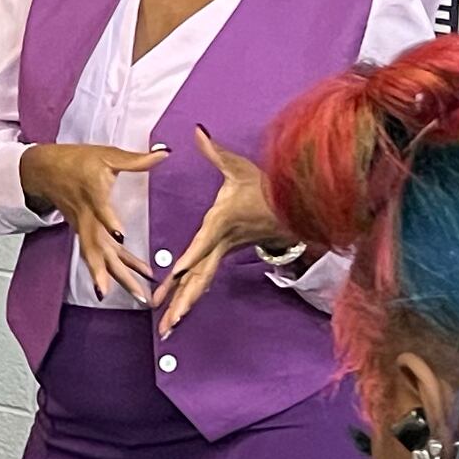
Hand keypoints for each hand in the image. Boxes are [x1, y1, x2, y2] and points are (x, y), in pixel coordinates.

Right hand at [17, 141, 168, 305]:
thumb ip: (136, 159)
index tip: (120, 235)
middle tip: (134, 290)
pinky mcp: (88, 233)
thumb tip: (165, 153)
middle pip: (96, 248)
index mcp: (91, 194)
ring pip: (99, 258)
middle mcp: (87, 217)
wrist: (43, 171)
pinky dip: (121, 268)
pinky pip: (103, 255)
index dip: (108, 222)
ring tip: (138, 296)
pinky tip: (138, 280)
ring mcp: (85, 228)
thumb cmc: (74, 161)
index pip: (99, 210)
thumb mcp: (107, 155)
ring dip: (119, 278)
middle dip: (113, 271)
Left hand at [155, 127, 287, 335]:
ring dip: (184, 305)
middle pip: (200, 276)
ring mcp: (224, 251)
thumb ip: (214, 151)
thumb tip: (198, 131)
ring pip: (202, 282)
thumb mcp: (238, 166)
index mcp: (222, 223)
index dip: (189, 258)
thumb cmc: (265, 185)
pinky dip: (191, 294)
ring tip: (167, 328)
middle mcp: (221, 242)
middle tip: (164, 322)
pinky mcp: (225, 254)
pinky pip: (205, 277)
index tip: (173, 275)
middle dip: (181, 300)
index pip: (203, 243)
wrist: (294, 204)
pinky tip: (178, 311)